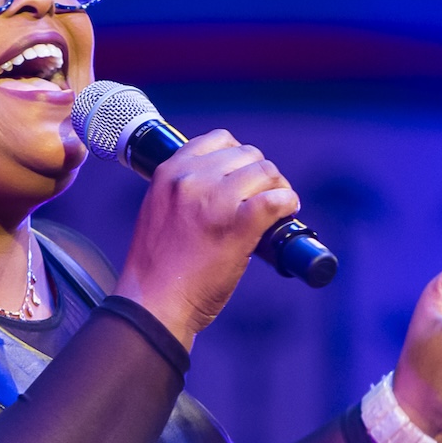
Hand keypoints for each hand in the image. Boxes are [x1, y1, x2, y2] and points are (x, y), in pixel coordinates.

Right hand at [115, 130, 298, 347]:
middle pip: (247, 155)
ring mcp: (215, 200)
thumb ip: (184, 190)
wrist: (153, 303)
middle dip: (261, 174)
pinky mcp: (237, 225)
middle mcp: (191, 179)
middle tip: (266, 196)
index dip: (239, 156)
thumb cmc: (157, 266)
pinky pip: (276, 199)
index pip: (218, 139)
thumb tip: (224, 183)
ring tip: (279, 206)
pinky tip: (287, 212)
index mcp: (170, 172)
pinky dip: (288, 203)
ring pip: (265, 172)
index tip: (245, 176)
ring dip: (278, 187)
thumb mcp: (158, 209)